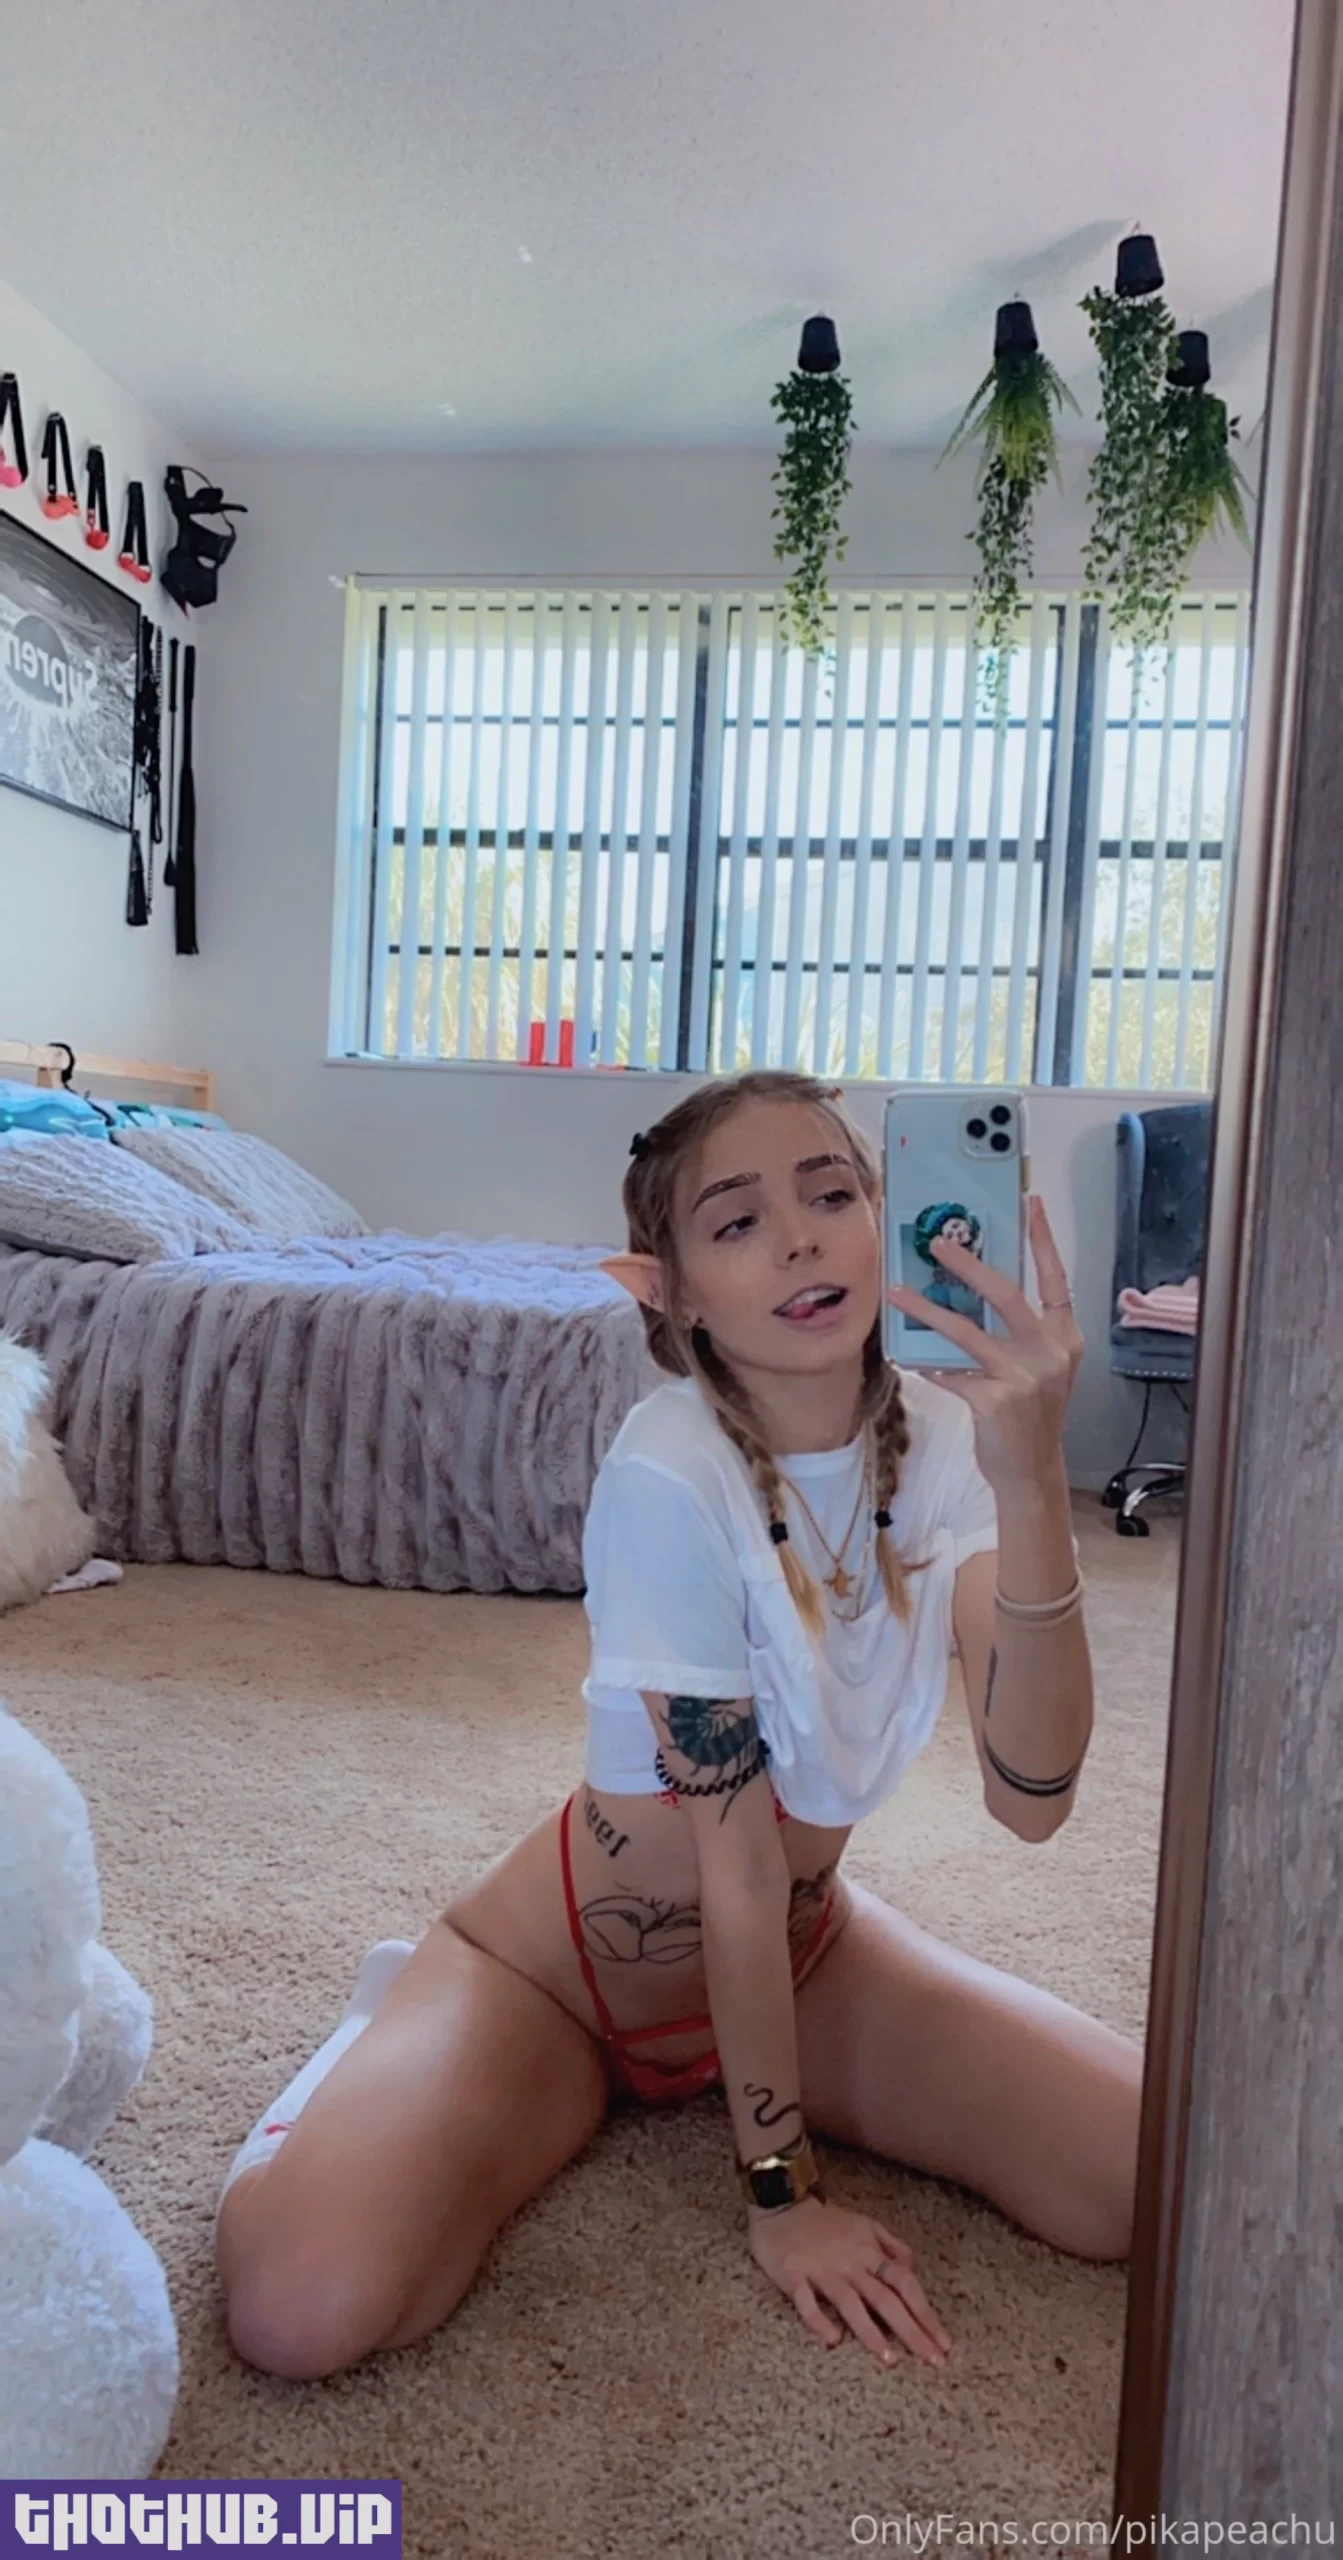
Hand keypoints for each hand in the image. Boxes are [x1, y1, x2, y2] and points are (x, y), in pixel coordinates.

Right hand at [747, 2193, 950, 2369]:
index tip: (944, 2343)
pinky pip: (806, 2302)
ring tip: (891, 2360)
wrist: (781, 2202)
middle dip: (912, 2331)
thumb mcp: (865, 2224)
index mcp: (869, 2253)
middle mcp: (851, 2265)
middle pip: (886, 2300)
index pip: (905, 2284)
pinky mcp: (793, 2276)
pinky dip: (819, 2320)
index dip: (925, 2313)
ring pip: (851, 2304)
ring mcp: (822, 2272)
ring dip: (872, 2332)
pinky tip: (833, 2340)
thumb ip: (891, 2246)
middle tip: (933, 2360)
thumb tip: (912, 2268)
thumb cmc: (825, 2219)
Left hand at [886, 1195, 1084, 1494]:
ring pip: (967, 1331)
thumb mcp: (1040, 1368)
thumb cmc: (1030, 1414)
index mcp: (1065, 1338)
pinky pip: (950, 1371)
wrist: (1033, 1470)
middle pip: (1007, 1294)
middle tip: (937, 1243)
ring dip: (928, 1310)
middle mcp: (1050, 1353)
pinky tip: (909, 1355)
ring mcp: (1024, 1378)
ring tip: (899, 1292)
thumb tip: (972, 1291)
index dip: (1044, 1240)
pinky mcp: (995, 1402)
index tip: (1031, 1204)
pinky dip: (928, 1362)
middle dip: (968, 1265)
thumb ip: (1020, 1333)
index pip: (1056, 1279)